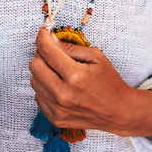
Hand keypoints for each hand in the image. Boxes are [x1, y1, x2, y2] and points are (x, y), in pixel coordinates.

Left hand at [28, 27, 151, 137]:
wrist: (118, 112)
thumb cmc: (109, 83)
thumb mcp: (96, 57)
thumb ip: (71, 47)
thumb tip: (51, 40)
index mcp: (75, 76)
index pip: (47, 52)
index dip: (42, 38)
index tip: (43, 33)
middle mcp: (63, 94)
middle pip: (34, 66)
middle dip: (42, 55)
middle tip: (53, 53)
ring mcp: (58, 109)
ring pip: (34, 81)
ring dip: (43, 72)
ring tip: (59, 72)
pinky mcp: (55, 118)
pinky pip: (38, 97)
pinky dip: (45, 88)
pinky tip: (59, 86)